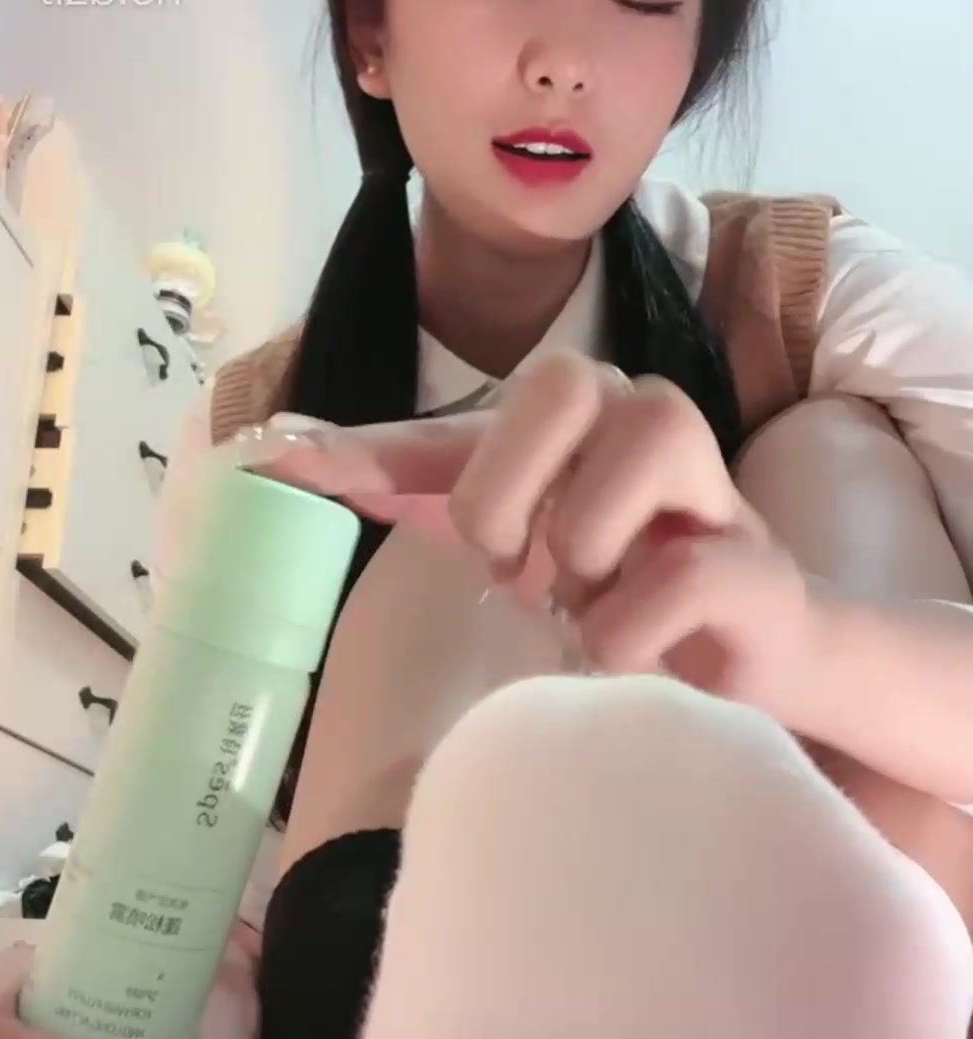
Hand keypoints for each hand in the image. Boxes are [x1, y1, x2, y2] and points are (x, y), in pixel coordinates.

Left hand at [258, 353, 820, 724]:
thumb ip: (424, 494)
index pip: (453, 424)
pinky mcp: (754, 565)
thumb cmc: (625, 584)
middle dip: (509, 490)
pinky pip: (675, 575)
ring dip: (586, 552)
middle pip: (561, 386)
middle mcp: (641, 418)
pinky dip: (629, 631)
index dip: (369, 450)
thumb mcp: (519, 539)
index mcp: (572, 420)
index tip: (283, 469)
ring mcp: (710, 484)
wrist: (755, 652)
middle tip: (517, 565)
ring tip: (593, 600)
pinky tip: (637, 648)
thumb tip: (287, 461)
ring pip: (638, 450)